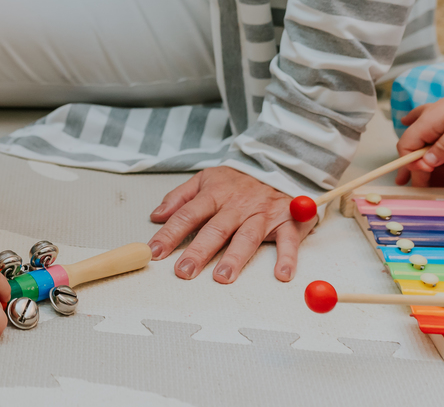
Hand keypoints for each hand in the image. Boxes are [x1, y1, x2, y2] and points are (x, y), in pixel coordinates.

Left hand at [148, 166, 311, 283]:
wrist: (279, 166)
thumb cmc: (238, 180)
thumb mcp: (205, 179)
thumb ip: (179, 197)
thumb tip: (156, 216)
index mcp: (214, 194)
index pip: (187, 215)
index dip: (170, 234)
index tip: (155, 252)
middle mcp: (237, 205)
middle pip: (215, 229)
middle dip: (198, 251)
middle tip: (184, 271)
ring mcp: (262, 214)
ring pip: (247, 237)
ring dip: (235, 257)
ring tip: (222, 277)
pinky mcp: (287, 221)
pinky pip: (288, 240)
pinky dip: (287, 257)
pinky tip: (281, 274)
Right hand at [393, 68, 443, 186]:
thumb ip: (442, 149)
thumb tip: (425, 163)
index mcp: (426, 122)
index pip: (406, 146)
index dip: (411, 163)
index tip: (425, 173)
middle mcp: (426, 119)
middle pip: (411, 145)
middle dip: (409, 165)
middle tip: (412, 184)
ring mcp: (435, 116)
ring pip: (417, 137)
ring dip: (411, 154)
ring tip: (404, 170)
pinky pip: (423, 123)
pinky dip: (415, 129)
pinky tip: (407, 121)